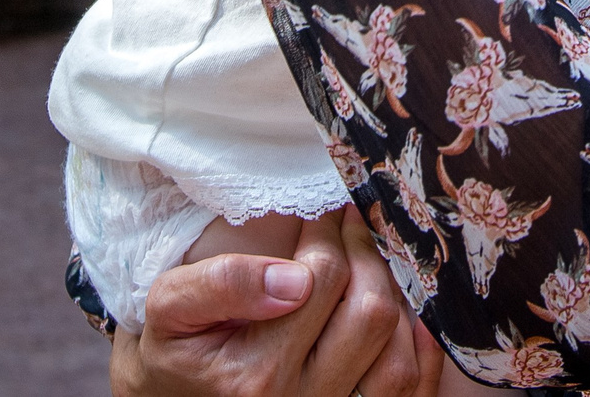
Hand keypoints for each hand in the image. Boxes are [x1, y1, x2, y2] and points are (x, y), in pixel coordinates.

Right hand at [108, 211, 437, 396]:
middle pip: (368, 311)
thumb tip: (291, 276)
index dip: (328, 231)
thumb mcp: (170, 309)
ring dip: (392, 297)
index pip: (320, 279)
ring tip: (367, 264)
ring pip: (396, 354)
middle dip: (364, 254)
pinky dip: (418, 348)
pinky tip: (400, 311)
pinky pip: (409, 390)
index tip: (322, 210)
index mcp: (256, 374)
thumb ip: (223, 284)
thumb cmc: (175, 353)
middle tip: (347, 225)